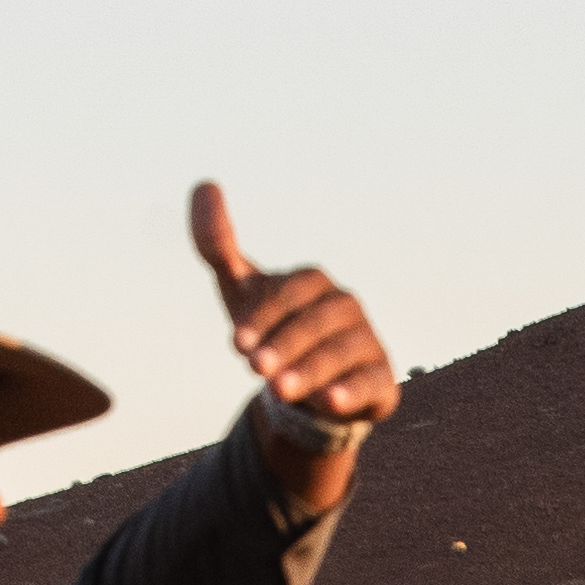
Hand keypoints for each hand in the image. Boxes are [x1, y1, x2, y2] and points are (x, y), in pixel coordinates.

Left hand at [188, 182, 399, 439]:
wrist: (306, 388)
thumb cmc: (272, 331)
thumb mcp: (241, 290)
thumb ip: (218, 245)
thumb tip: (204, 183)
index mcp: (313, 282)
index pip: (289, 293)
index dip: (262, 315)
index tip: (236, 343)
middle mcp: (344, 306)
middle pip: (316, 322)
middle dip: (284, 343)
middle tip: (254, 367)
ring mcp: (365, 341)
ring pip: (340, 352)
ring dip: (310, 370)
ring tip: (279, 390)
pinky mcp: (380, 379)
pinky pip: (370, 382)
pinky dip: (352, 390)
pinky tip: (331, 400)